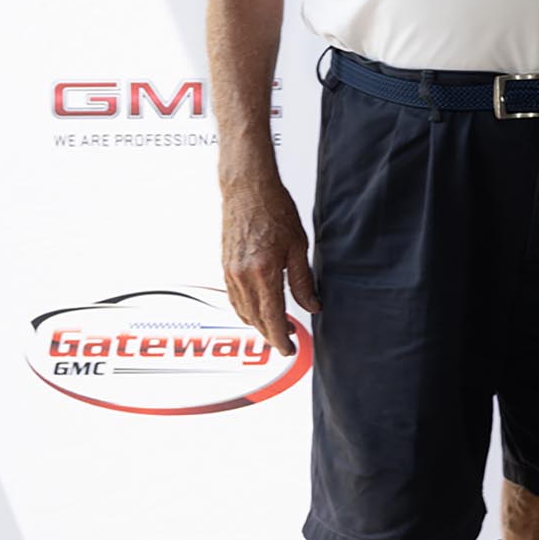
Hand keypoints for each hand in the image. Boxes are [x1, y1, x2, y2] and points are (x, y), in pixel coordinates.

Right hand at [220, 168, 318, 353]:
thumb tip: (313, 306)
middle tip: (288, 342)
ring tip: (277, 327)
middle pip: (255, 319)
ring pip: (242, 310)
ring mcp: (229, 272)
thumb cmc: (275, 211)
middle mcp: (241, 276)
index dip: (280, 338)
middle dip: (271, 334)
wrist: (247, 189)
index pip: (271, 317)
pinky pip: (234, 298)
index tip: (288, 350)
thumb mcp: (299, 246)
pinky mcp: (225, 266)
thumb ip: (303, 281)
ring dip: (258, 323)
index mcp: (263, 272)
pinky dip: (245, 309)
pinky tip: (257, 310)